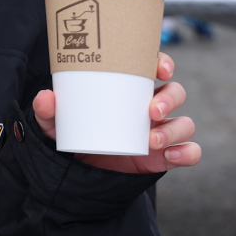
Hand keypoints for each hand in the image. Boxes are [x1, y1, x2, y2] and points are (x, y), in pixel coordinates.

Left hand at [32, 52, 200, 174]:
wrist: (79, 173)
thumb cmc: (74, 134)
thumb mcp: (56, 123)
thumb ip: (48, 111)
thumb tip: (46, 98)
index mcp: (130, 88)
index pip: (155, 67)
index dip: (163, 62)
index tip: (160, 68)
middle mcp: (151, 106)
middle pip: (176, 92)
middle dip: (170, 98)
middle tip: (151, 110)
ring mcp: (161, 131)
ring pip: (185, 123)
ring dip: (175, 129)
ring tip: (152, 140)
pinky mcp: (165, 157)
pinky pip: (190, 152)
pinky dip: (187, 153)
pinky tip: (170, 155)